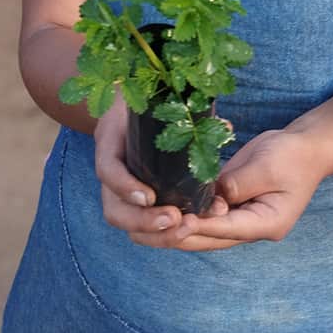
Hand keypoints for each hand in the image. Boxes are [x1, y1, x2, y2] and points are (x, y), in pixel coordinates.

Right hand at [94, 97, 228, 243]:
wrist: (136, 105)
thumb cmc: (150, 102)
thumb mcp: (158, 99)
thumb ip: (189, 112)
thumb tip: (225, 127)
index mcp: (110, 141)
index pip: (106, 168)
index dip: (124, 186)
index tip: (149, 196)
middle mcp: (111, 171)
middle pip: (113, 209)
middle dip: (143, 221)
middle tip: (174, 219)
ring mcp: (117, 190)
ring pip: (125, 223)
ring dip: (154, 233)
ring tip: (185, 229)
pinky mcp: (132, 200)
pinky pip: (140, 224)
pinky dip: (162, 231)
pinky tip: (188, 228)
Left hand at [147, 129, 324, 251]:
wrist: (305, 148)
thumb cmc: (291, 156)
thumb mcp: (267, 167)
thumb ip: (238, 183)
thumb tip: (211, 197)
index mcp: (267, 223)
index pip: (225, 229)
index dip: (199, 226)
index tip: (175, 220)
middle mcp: (251, 227)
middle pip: (208, 238)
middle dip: (177, 235)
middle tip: (145, 228)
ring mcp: (241, 218)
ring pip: (202, 230)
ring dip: (175, 227)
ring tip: (143, 223)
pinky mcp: (232, 203)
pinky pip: (204, 214)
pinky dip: (184, 211)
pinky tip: (159, 206)